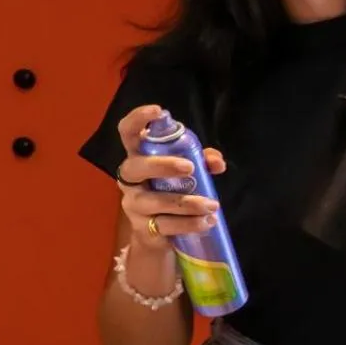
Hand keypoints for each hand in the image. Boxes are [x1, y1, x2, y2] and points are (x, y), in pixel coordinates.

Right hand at [114, 104, 226, 249]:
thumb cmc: (173, 191)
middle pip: (136, 167)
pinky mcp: (143, 229)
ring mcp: (134, 204)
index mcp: (138, 158)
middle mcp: (130, 179)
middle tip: (191, 167)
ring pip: (154, 201)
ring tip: (212, 205)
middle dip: (163, 165)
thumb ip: (202, 161)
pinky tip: (207, 222)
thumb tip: (217, 162)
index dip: (137, 119)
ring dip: (186, 202)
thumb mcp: (189, 172)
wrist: (161, 234)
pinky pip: (165, 225)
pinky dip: (189, 224)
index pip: (128, 133)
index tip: (157, 110)